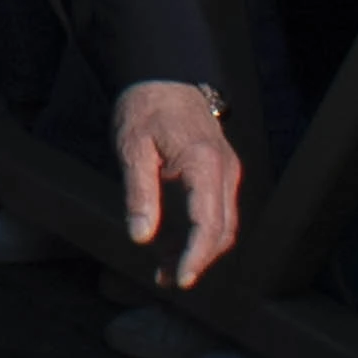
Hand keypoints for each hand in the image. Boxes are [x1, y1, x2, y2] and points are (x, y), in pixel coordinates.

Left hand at [110, 75, 244, 287]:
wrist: (164, 78)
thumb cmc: (145, 109)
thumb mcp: (132, 147)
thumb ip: (139, 193)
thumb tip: (141, 237)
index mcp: (204, 164)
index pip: (207, 223)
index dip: (196, 256)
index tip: (180, 278)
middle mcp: (224, 171)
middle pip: (221, 230)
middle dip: (196, 260)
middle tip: (165, 280)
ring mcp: (226, 173)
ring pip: (222, 225)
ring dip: (198, 251)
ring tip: (164, 271)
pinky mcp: (219, 175)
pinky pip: (215, 212)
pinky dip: (198, 235)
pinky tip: (171, 247)